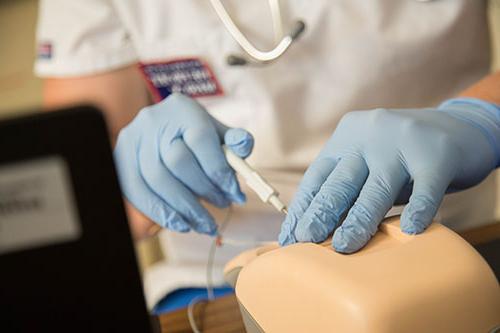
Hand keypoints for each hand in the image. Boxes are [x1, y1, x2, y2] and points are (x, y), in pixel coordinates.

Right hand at [114, 93, 253, 234]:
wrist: (162, 133)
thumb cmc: (196, 138)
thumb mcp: (218, 136)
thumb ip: (235, 142)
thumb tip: (242, 145)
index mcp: (183, 109)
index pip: (201, 139)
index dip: (218, 170)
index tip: (235, 194)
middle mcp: (154, 121)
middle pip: (178, 162)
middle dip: (204, 191)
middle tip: (223, 207)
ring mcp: (133, 140)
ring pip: (157, 180)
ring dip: (183, 208)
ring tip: (204, 223)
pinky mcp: (120, 159)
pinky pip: (136, 191)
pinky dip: (159, 212)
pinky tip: (180, 223)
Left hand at [279, 98, 498, 252]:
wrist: (458, 127)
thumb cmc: (402, 156)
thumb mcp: (369, 164)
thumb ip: (348, 188)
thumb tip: (319, 231)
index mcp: (346, 138)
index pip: (317, 177)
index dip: (303, 209)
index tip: (291, 237)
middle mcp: (369, 136)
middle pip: (341, 182)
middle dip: (321, 214)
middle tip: (306, 241)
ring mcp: (402, 142)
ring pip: (376, 188)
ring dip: (359, 220)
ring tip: (345, 246)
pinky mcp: (437, 154)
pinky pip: (426, 187)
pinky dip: (418, 210)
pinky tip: (410, 229)